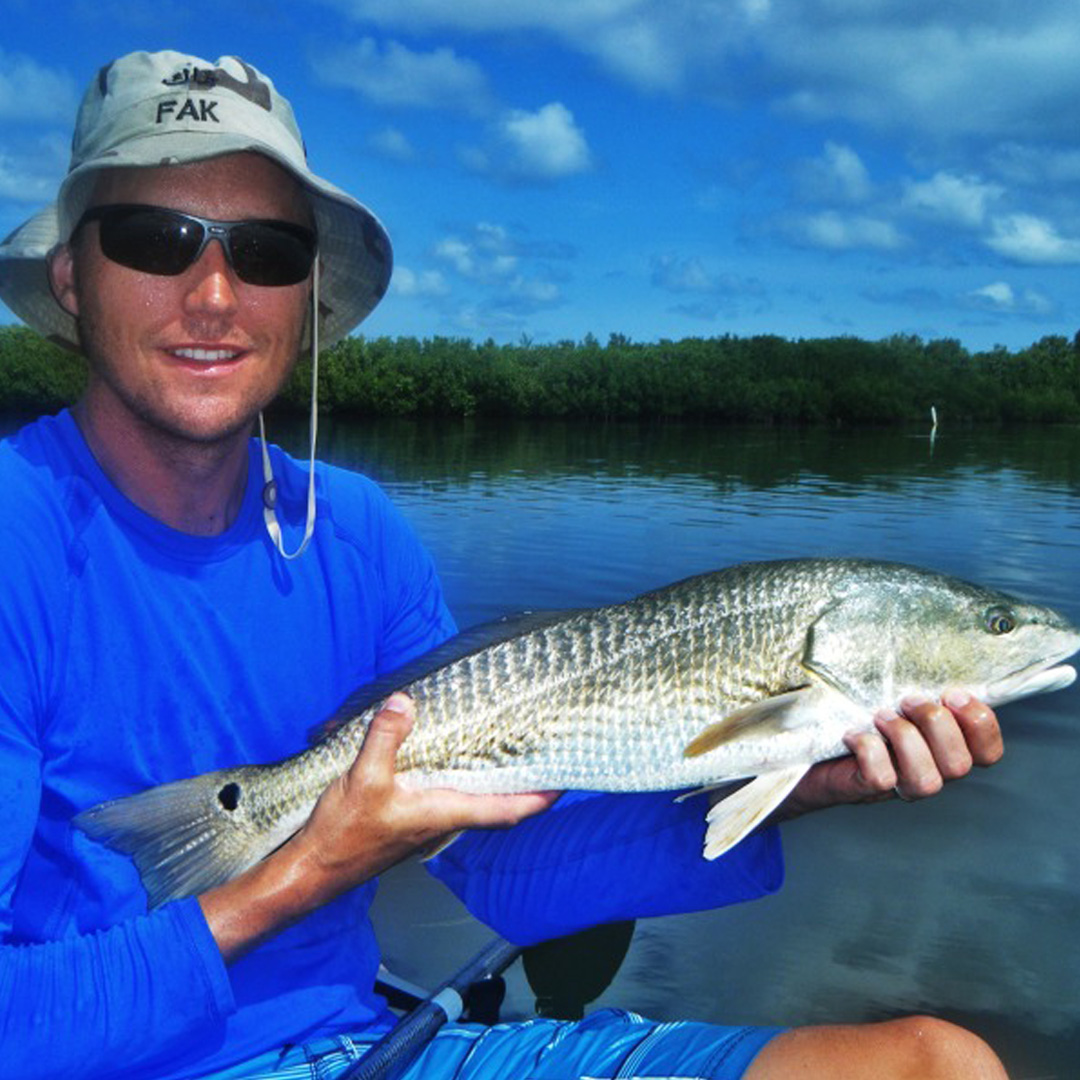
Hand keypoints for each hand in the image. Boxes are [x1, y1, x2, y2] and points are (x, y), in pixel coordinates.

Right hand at [297, 692, 557, 888]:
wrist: (313, 870)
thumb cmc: (343, 834)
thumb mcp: (363, 778)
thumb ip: (385, 738)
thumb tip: (405, 701)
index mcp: (442, 814)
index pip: (506, 809)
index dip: (538, 798)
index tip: (565, 782)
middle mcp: (442, 822)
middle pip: (496, 805)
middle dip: (524, 784)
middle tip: (545, 756)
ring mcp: (426, 824)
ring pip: (472, 802)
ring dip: (493, 782)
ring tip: (510, 753)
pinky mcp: (409, 821)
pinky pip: (448, 800)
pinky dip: (462, 782)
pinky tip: (454, 761)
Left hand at [775, 690, 1002, 821]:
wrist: (799, 744)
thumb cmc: (850, 705)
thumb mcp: (888, 686)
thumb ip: (914, 673)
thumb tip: (938, 625)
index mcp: (941, 746)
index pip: (988, 753)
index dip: (981, 725)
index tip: (952, 693)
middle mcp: (927, 770)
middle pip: (961, 765)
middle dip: (937, 725)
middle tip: (907, 700)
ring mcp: (896, 785)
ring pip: (928, 781)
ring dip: (906, 740)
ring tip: (881, 715)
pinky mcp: (861, 790)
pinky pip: (882, 780)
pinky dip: (870, 751)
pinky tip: (852, 733)